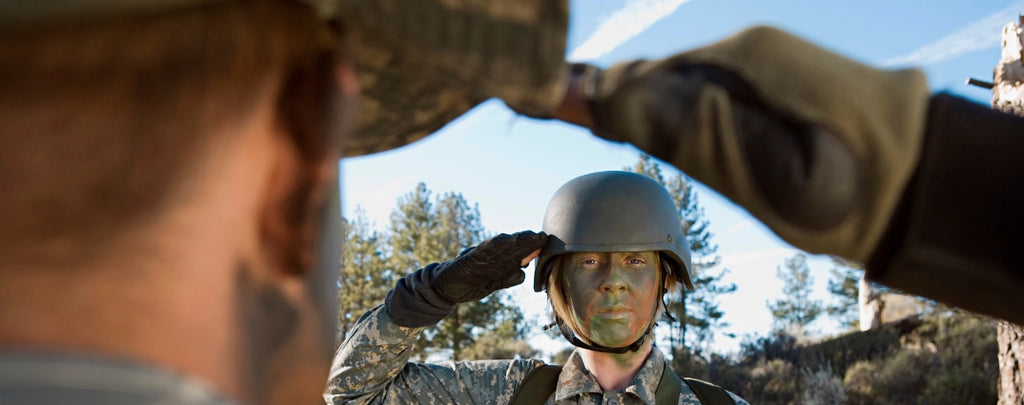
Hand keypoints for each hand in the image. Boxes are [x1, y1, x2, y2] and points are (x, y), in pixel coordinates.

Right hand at [432, 231, 546, 303]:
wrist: (444, 288)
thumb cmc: (469, 283)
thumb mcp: (493, 282)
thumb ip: (508, 277)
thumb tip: (523, 273)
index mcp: (499, 262)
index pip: (519, 253)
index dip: (533, 248)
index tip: (547, 244)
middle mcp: (492, 257)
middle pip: (514, 247)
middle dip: (529, 242)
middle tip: (544, 236)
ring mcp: (482, 257)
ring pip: (503, 246)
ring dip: (518, 240)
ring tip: (531, 236)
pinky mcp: (470, 259)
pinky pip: (485, 249)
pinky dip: (497, 243)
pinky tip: (508, 239)